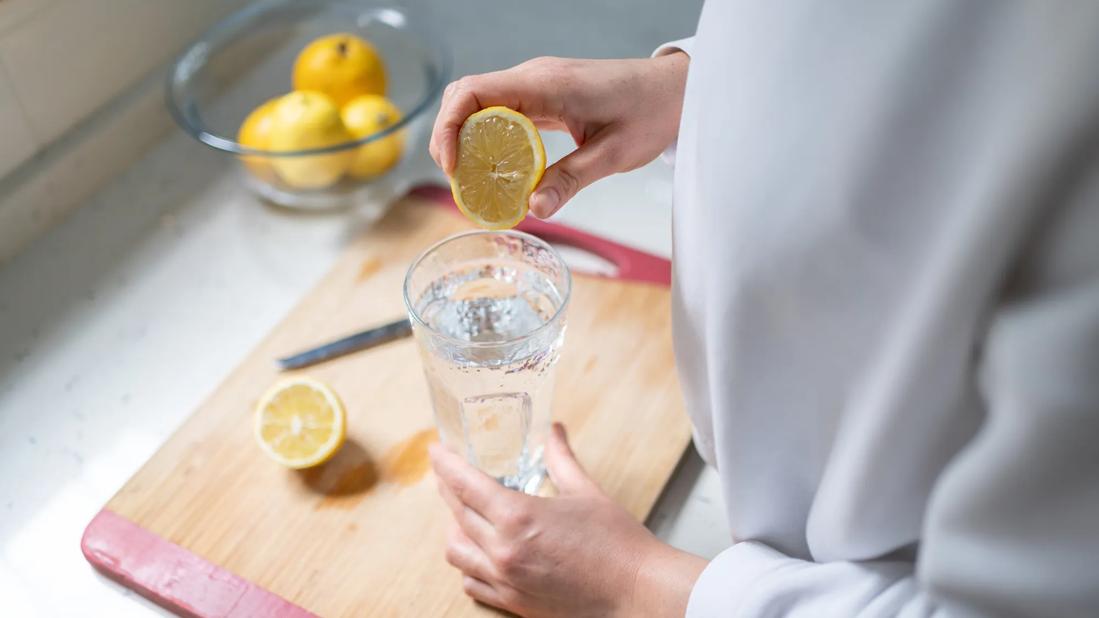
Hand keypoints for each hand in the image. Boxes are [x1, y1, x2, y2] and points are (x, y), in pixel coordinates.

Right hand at [429, 53, 689, 217]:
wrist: (675, 90)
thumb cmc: (650, 113)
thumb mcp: (612, 154)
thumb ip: (571, 180)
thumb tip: (535, 210)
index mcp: (545, 84)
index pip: (474, 93)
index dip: (449, 128)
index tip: (451, 167)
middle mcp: (534, 78)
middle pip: (466, 96)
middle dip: (450, 137)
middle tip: (458, 182)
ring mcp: (537, 84)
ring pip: (480, 103)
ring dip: (466, 137)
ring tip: (471, 179)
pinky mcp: (543, 95)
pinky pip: (501, 111)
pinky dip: (487, 136)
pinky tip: (495, 167)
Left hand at [429, 423, 705, 616]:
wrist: (637, 593)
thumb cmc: (618, 545)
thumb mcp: (585, 492)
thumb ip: (561, 458)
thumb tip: (553, 432)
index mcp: (519, 517)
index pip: (465, 484)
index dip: (445, 464)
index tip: (436, 451)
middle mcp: (504, 551)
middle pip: (456, 514)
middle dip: (448, 489)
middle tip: (449, 474)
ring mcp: (506, 581)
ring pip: (456, 551)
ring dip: (455, 528)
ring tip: (465, 514)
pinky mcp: (513, 603)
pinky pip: (471, 583)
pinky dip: (469, 564)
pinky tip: (479, 552)